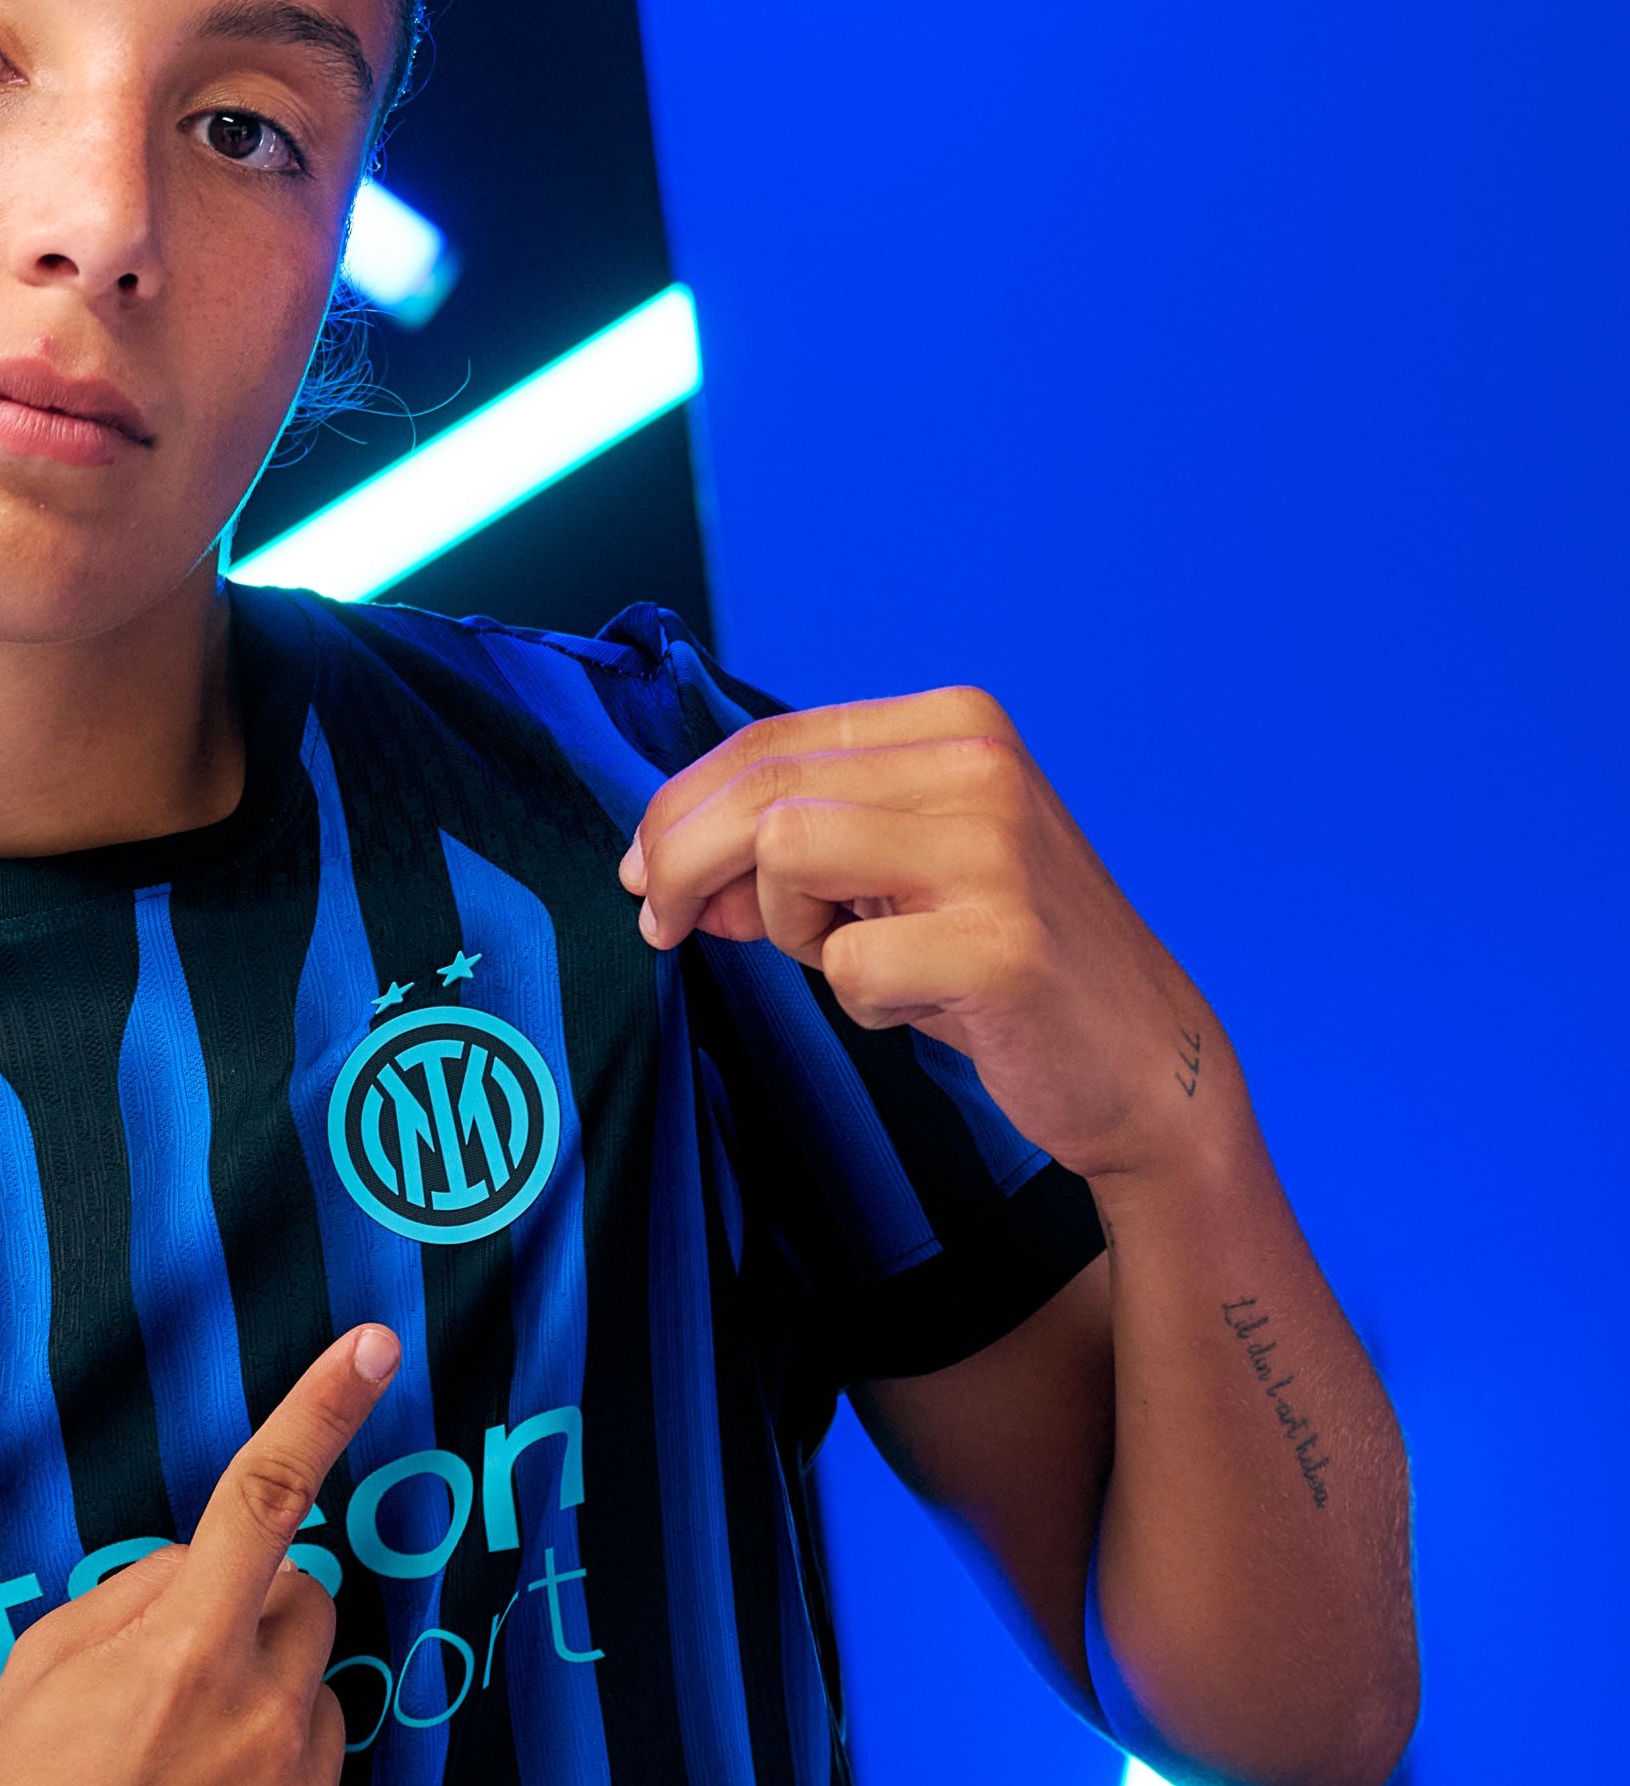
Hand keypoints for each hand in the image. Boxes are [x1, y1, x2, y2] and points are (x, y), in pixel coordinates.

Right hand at [0, 1325, 398, 1785]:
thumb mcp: (42, 1666)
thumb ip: (133, 1594)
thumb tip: (199, 1566)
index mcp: (185, 1646)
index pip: (265, 1498)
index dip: (320, 1411)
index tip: (372, 1348)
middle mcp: (261, 1706)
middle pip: (307, 1597)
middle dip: (257, 1607)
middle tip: (177, 1664)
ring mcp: (297, 1780)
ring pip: (318, 1687)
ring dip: (268, 1696)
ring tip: (183, 1753)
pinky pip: (324, 1770)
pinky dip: (279, 1772)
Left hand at [617, 686, 1221, 1180]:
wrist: (1143, 1064)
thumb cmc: (997, 962)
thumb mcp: (887, 881)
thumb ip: (785, 858)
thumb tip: (667, 873)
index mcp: (955, 721)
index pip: (767, 742)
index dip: (678, 809)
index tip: (643, 872)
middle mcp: (980, 761)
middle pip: (760, 790)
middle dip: (682, 862)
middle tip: (663, 926)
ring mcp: (997, 846)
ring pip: (785, 855)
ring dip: (790, 931)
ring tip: (861, 961)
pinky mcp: (1001, 940)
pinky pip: (849, 963)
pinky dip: (862, 999)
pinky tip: (929, 1005)